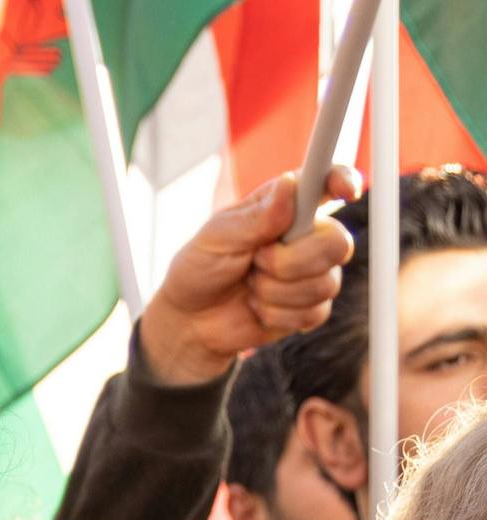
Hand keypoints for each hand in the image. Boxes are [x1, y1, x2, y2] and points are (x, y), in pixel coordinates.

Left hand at [139, 167, 360, 384]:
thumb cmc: (200, 267)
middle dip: (291, 261)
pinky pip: (314, 312)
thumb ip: (255, 217)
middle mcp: (307, 235)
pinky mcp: (311, 306)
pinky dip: (277, 314)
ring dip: (275, 291)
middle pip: (338, 243)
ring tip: (250, 285)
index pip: (328, 182)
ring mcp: (313, 271)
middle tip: (256, 261)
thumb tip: (289, 185)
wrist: (191, 319)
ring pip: (325, 283)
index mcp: (286, 206)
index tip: (346, 191)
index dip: (344, 181)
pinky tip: (258, 307)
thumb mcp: (217, 238)